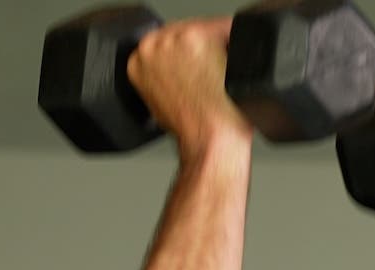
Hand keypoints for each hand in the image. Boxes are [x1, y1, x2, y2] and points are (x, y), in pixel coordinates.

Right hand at [127, 18, 253, 159]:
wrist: (206, 138)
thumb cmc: (189, 127)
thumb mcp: (160, 102)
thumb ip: (162, 76)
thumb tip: (177, 66)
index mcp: (139, 59)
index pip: (167, 41)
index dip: (187, 53)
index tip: (198, 63)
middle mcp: (153, 44)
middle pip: (185, 30)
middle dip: (202, 47)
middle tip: (213, 71)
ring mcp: (176, 38)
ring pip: (206, 28)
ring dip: (219, 45)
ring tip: (222, 73)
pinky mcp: (201, 36)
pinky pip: (228, 27)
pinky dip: (236, 43)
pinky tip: (234, 66)